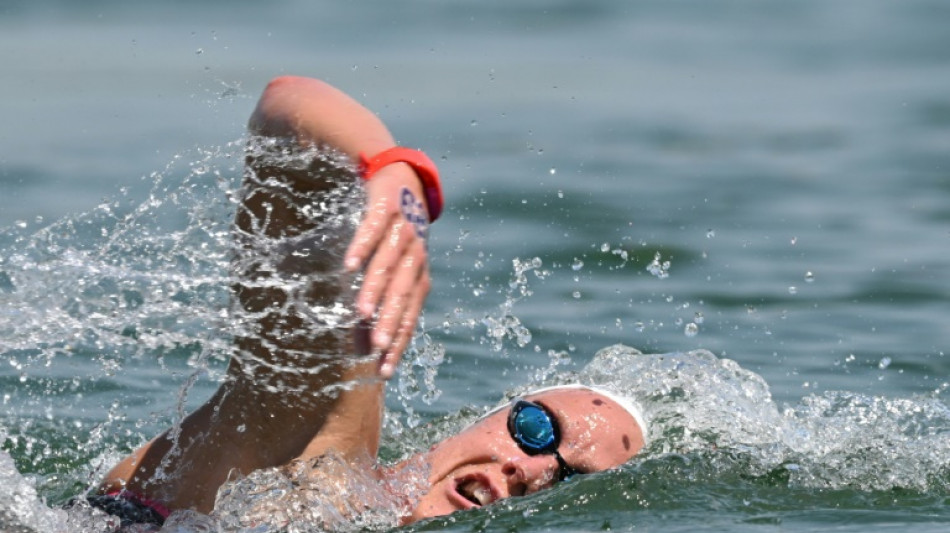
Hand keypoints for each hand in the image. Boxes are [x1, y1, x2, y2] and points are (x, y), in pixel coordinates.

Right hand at [344, 162, 430, 377]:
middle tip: (375, 347)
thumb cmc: (395, 235)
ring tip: (360, 312)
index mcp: (419, 277)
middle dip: (388, 322)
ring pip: (387, 265)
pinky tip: (349, 266)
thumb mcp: (394, 268)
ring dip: (374, 289)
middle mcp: (415, 257)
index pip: (410, 316)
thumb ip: (379, 302)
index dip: (398, 342)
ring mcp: (402, 232)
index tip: (383, 370)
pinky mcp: (386, 208)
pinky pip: (373, 231)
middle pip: (402, 294)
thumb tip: (358, 344)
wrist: (403, 180)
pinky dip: (362, 247)